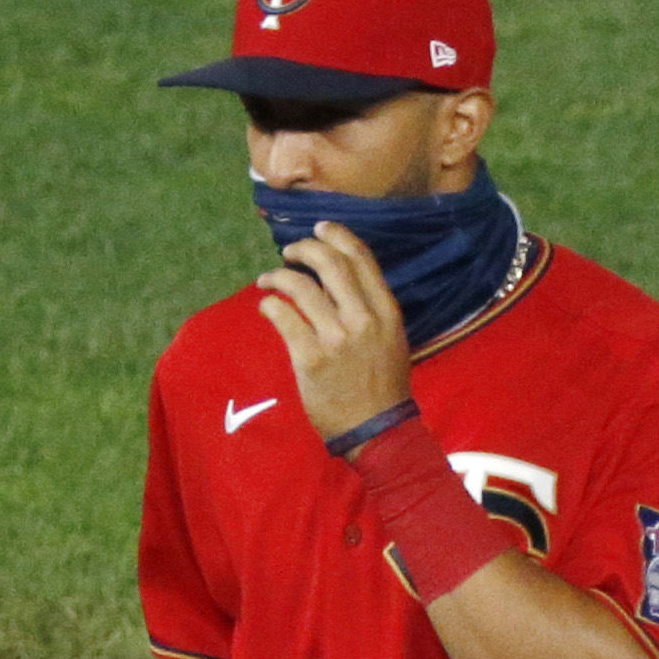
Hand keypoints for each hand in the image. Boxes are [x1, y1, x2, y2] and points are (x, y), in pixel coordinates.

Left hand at [254, 222, 413, 439]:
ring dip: (277, 276)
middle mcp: (363, 320)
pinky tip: (266, 308)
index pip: (362, 259)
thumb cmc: (383, 385)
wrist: (377, 430)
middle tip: (289, 253)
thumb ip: (371, 309)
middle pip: (329, 264)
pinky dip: (268, 305)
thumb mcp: (392, 340)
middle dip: (304, 249)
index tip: (320, 228)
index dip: (337, 235)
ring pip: (299, 286)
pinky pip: (282, 316)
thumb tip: (340, 280)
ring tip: (268, 280)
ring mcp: (336, 338)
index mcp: (387, 312)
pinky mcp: (311, 357)